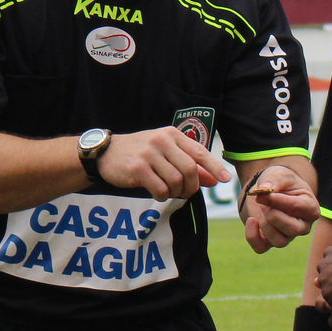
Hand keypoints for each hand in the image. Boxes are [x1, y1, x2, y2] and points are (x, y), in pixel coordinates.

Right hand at [99, 127, 230, 200]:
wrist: (105, 153)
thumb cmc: (140, 153)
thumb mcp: (165, 153)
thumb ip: (189, 164)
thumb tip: (214, 180)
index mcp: (171, 134)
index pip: (199, 151)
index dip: (214, 167)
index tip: (225, 179)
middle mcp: (162, 141)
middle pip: (190, 170)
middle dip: (192, 186)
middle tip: (186, 193)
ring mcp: (149, 154)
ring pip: (176, 182)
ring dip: (176, 192)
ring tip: (169, 191)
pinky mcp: (138, 169)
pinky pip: (161, 189)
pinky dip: (163, 196)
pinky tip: (157, 192)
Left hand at [242, 165, 320, 252]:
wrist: (266, 190)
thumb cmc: (279, 182)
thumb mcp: (279, 174)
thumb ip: (274, 180)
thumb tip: (264, 190)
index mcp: (310, 207)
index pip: (298, 207)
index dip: (279, 200)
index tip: (265, 191)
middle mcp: (302, 225)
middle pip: (293, 229)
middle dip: (274, 215)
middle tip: (263, 201)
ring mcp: (287, 236)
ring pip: (279, 242)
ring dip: (265, 225)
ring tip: (259, 210)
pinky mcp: (269, 241)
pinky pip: (261, 248)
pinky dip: (252, 236)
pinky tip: (251, 220)